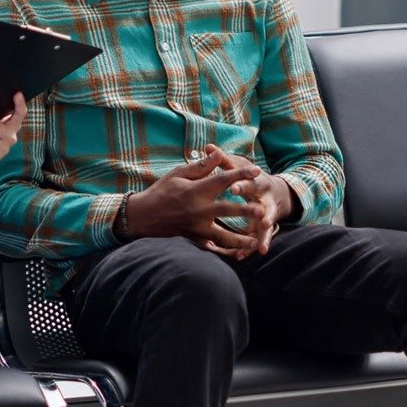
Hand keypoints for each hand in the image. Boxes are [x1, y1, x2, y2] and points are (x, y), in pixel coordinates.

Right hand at [125, 153, 263, 255]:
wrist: (143, 216)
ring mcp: (197, 227)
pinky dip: (227, 251)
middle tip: (262, 211)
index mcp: (195, 191)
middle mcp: (198, 210)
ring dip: (241, 239)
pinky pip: (214, 247)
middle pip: (227, 210)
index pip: (222, 180)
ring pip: (223, 236)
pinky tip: (240, 253)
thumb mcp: (178, 174)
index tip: (256, 170)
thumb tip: (218, 153)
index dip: (240, 174)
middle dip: (246, 211)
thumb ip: (201, 167)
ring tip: (256, 241)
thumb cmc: (161, 191)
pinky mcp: (194, 238)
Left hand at [205, 144, 294, 254]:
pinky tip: (243, 256)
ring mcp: (267, 215)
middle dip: (260, 213)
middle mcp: (265, 199)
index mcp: (257, 182)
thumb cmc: (250, 176)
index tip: (233, 188)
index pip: (249, 182)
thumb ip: (224, 160)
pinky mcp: (264, 228)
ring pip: (266, 226)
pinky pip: (259, 238)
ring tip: (259, 247)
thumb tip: (208, 147)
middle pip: (263, 206)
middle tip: (258, 219)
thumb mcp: (240, 166)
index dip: (242, 184)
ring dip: (264, 236)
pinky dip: (253, 247)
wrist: (276, 192)